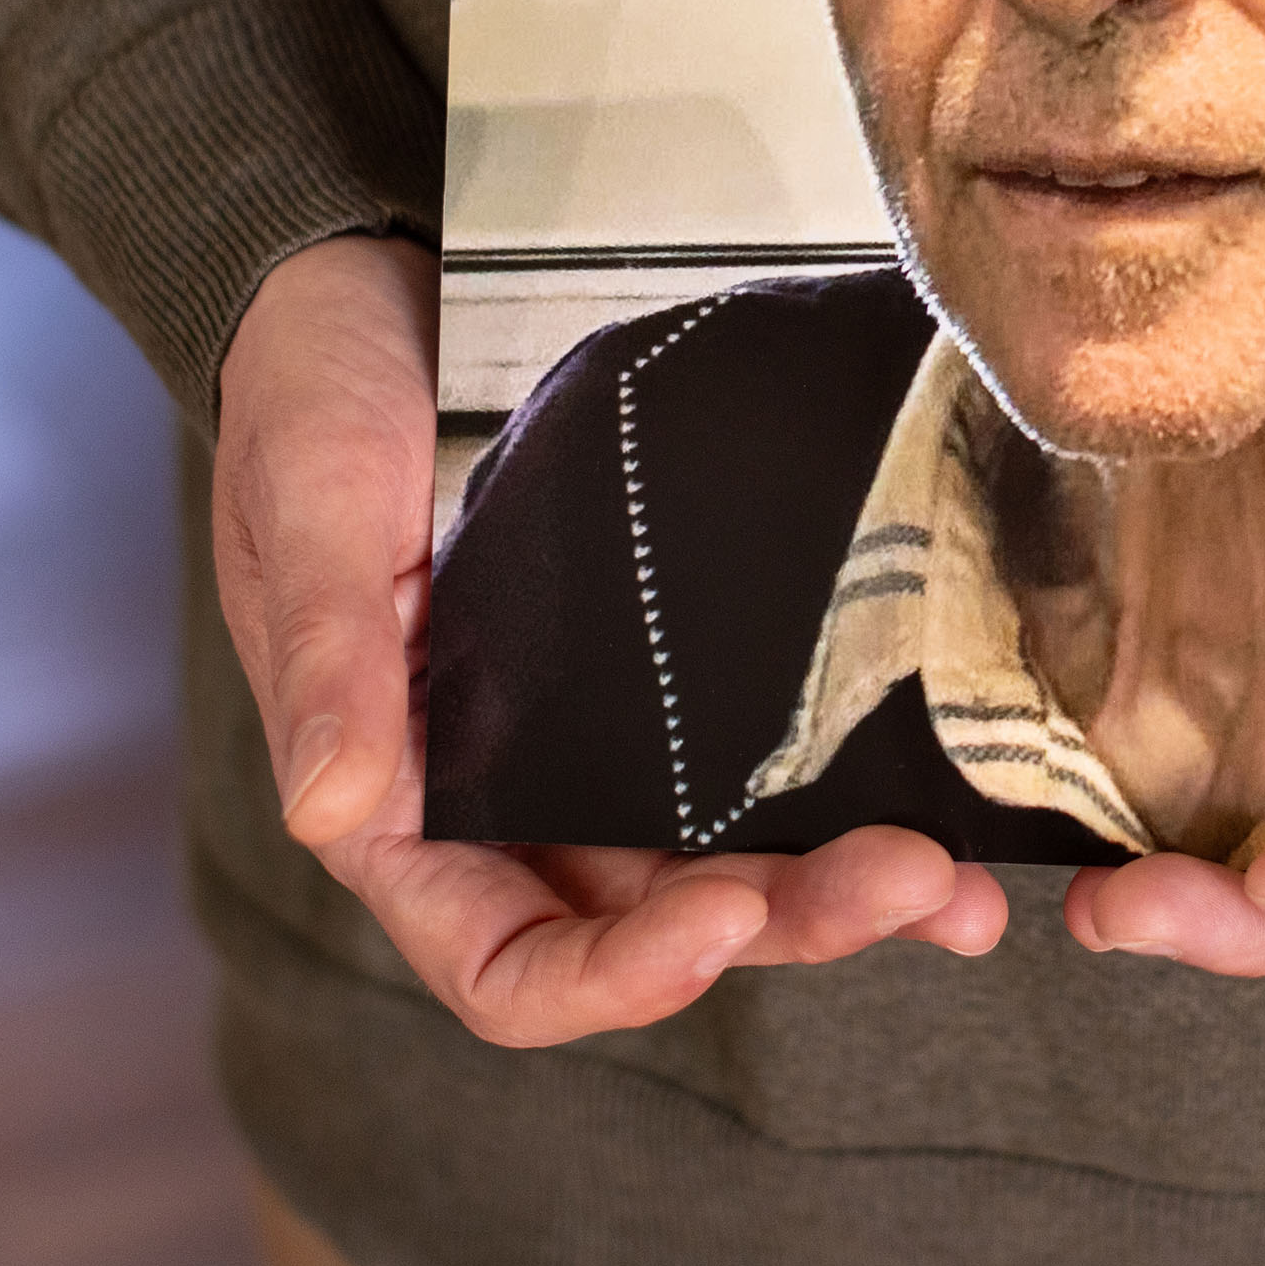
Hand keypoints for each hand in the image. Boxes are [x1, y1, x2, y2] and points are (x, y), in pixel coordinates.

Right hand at [211, 235, 1008, 1047]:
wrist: (366, 288)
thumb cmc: (308, 400)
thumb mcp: (310, 511)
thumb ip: (328, 663)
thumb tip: (330, 815)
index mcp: (403, 808)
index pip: (506, 965)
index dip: (614, 977)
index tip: (718, 922)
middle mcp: (509, 803)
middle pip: (655, 928)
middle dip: (785, 925)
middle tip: (908, 884)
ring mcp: (598, 745)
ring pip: (731, 866)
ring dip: (842, 889)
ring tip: (956, 883)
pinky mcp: (670, 671)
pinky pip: (764, 760)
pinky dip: (851, 791)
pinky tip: (949, 795)